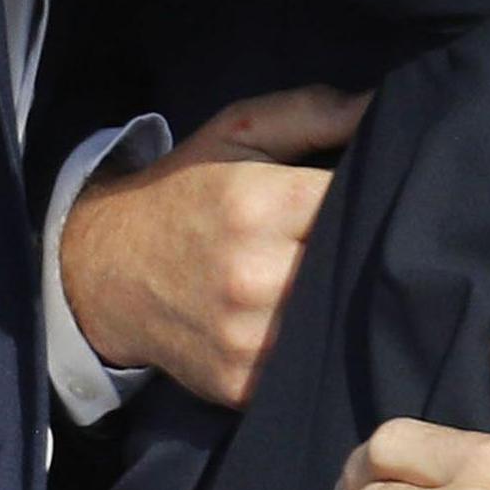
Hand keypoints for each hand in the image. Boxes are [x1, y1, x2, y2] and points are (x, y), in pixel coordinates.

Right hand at [59, 85, 365, 407]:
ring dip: (347, 301)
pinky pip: (307, 366)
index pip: (356, 202)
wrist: (102, 272)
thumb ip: (315, 112)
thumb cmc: (183, 193)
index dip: (381, 196)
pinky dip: (318, 344)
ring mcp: (245, 338)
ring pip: (338, 320)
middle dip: (369, 250)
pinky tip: (315, 320)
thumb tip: (386, 106)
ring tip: (345, 278)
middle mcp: (252, 275)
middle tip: (372, 238)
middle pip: (355, 266)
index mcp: (256, 205)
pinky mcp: (240, 383)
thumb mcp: (239, 133)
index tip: (386, 194)